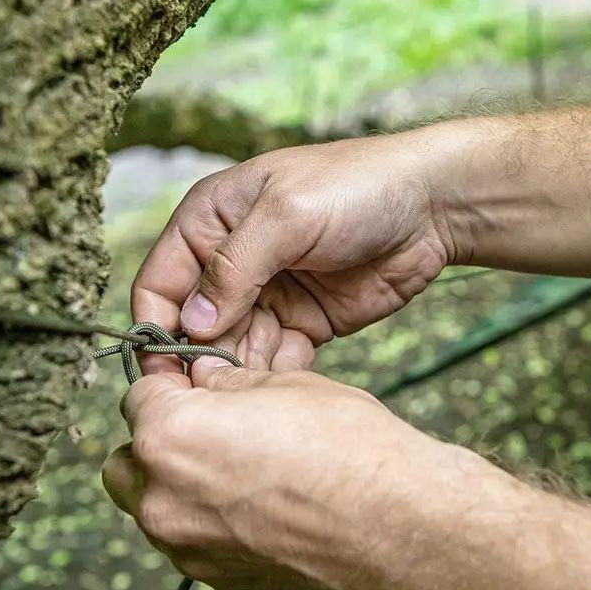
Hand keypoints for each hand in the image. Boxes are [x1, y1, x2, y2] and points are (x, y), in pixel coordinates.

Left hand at [101, 363, 468, 589]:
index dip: (170, 384)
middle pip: (127, 462)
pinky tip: (262, 510)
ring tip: (240, 472)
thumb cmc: (350, 450)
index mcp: (169, 437)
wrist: (401, 531)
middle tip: (205, 429)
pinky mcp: (218, 582)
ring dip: (178, 487)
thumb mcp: (287, 386)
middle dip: (154, 443)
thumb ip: (230, 385)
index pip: (138, 396)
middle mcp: (163, 499)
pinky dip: (210, 524)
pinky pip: (193, 544)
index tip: (193, 385)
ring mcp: (188, 549)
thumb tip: (209, 384)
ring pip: (153, 509)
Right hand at [131, 133, 467, 373]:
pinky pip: (271, 360)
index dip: (155, 329)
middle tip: (210, 399)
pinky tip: (279, 394)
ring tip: (245, 402)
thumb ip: (234, 267)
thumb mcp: (287, 214)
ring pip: (229, 350)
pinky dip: (271, 379)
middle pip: (191, 327)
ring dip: (233, 376)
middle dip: (196, 362)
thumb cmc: (355, 187)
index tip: (163, 373)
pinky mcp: (301, 324)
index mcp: (209, 222)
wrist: (434, 205)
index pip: (159, 284)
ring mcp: (266, 296)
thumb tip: (190, 324)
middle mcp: (229, 262)